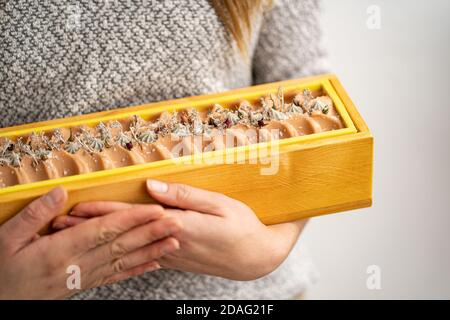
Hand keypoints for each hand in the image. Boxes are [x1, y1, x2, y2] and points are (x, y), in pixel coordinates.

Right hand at [0, 186, 180, 298]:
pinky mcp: (84, 284)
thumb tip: (60, 192)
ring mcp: (83, 277)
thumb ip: (34, 215)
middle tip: (177, 222)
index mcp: (60, 250)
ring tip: (174, 242)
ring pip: (124, 262)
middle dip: (151, 233)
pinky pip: (115, 277)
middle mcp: (77, 264)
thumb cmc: (1, 271)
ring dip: (151, 252)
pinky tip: (154, 264)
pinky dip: (136, 270)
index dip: (132, 219)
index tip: (155, 209)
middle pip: (121, 246)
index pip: (105, 230)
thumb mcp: (6, 239)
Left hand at [55, 180, 306, 280]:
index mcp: (178, 226)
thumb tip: (151, 185)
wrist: (256, 258)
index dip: (101, 213)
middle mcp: (169, 244)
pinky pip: (142, 254)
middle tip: (60, 227)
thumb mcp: (219, 204)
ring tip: (77, 239)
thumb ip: (184, 195)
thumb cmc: (242, 227)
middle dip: (90, 231)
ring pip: (127, 247)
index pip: (131, 217)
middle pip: (122, 235)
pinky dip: (122, 251)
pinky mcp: (176, 259)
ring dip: (101, 242)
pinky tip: (111, 250)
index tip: (75, 209)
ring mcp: (171, 255)